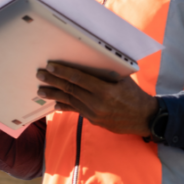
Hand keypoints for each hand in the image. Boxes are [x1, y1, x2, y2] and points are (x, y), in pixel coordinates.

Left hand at [36, 62, 157, 135]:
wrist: (144, 118)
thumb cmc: (134, 94)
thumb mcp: (122, 79)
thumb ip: (105, 73)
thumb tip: (87, 63)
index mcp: (105, 90)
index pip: (79, 79)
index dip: (63, 72)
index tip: (51, 67)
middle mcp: (97, 103)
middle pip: (71, 90)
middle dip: (53, 82)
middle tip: (40, 75)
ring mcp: (95, 114)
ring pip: (70, 102)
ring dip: (54, 95)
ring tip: (41, 90)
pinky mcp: (94, 121)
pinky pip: (76, 111)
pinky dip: (65, 107)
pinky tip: (55, 104)